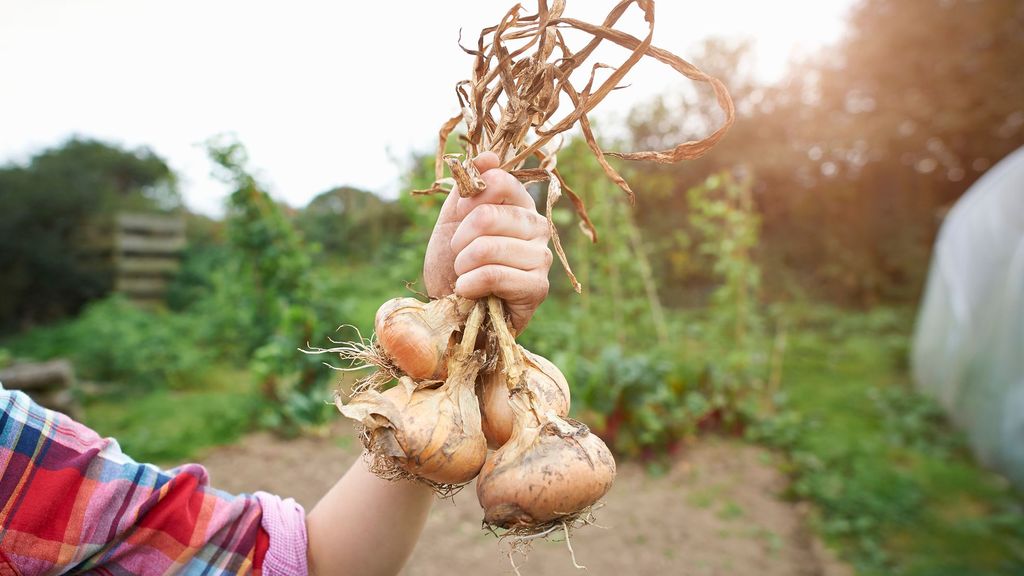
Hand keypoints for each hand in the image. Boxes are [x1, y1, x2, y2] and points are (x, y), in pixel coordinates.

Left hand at [423, 152, 551, 331]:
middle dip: (460, 238)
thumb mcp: (453, 221)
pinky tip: (466, 290)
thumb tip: (488, 156)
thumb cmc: (455, 265)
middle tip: (456, 256)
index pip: (501, 181)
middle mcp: (537, 227)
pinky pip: (496, 274)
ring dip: (463, 265)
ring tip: (462, 275)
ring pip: (490, 247)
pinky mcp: (538, 287)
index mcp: (520, 205)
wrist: (454, 311)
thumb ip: (468, 188)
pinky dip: (471, 283)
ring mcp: (541, 257)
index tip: (458, 219)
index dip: (469, 199)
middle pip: (491, 215)